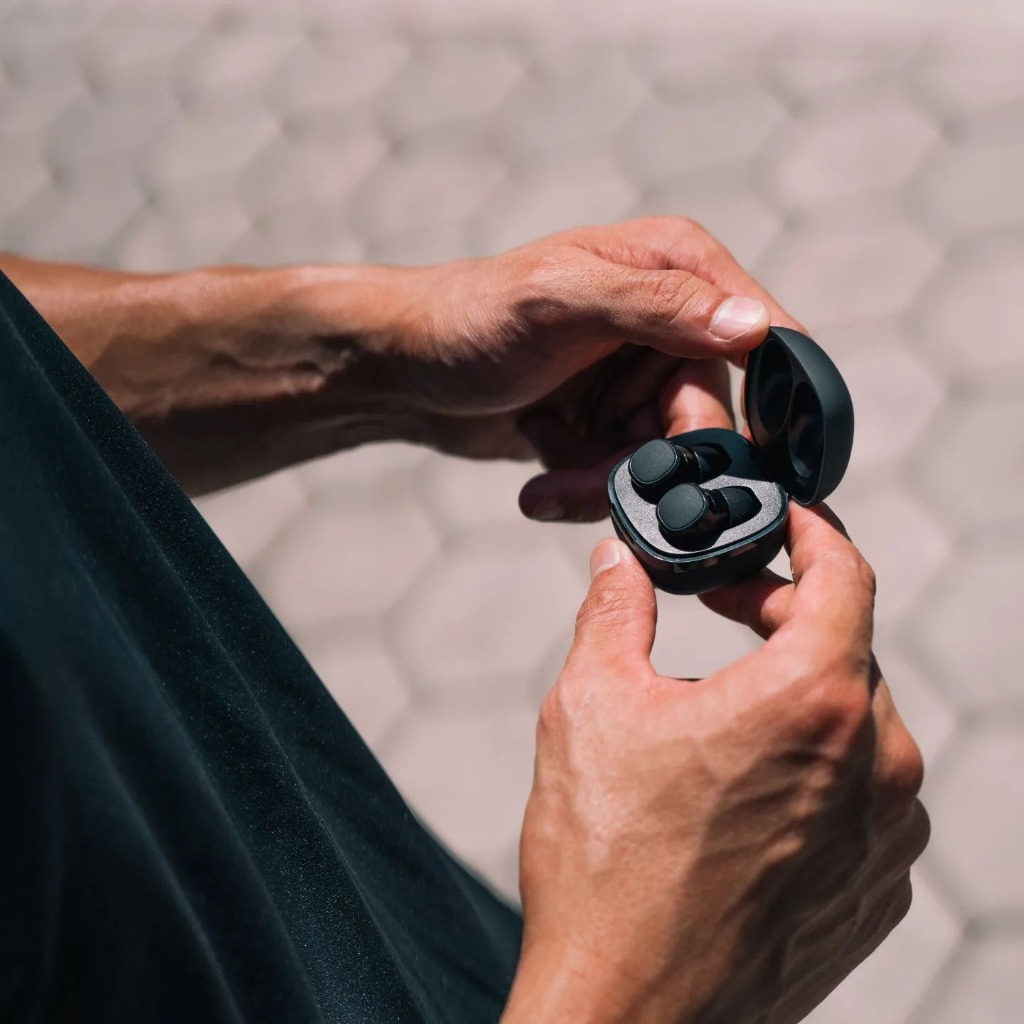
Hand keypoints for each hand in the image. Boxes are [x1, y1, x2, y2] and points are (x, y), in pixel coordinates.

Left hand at [379, 217, 801, 519]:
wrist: (407, 370)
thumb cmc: (474, 316)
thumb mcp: (559, 301)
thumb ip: (656, 306)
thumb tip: (755, 327)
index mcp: (679, 268)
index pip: (760, 340)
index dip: (764, 408)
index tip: (734, 467)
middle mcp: (673, 324)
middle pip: (708, 419)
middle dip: (648, 465)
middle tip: (585, 490)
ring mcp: (642, 380)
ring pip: (665, 461)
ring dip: (603, 486)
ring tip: (544, 489)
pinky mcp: (613, 427)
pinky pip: (627, 479)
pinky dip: (584, 490)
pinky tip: (538, 482)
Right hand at [503, 518, 927, 1018]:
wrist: (629, 1012)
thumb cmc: (607, 861)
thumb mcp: (591, 706)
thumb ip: (615, 612)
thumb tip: (618, 560)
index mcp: (813, 701)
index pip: (846, 574)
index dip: (813, 532)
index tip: (784, 519)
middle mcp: (877, 764)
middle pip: (847, 645)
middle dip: (784, 611)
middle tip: (719, 605)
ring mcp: (887, 835)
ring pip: (857, 720)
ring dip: (796, 690)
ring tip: (720, 704)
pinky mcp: (876, 889)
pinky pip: (862, 793)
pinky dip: (813, 761)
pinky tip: (743, 784)